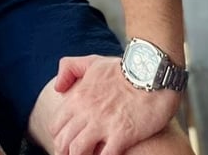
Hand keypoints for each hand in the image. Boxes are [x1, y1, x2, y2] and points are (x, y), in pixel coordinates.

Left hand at [50, 55, 179, 154]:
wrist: (151, 71)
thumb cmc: (123, 68)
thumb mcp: (92, 62)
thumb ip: (69, 69)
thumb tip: (57, 88)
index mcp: (77, 96)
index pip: (56, 126)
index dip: (59, 139)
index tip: (66, 145)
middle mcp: (86, 111)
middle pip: (64, 141)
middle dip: (66, 152)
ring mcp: (103, 123)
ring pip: (78, 150)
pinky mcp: (122, 134)